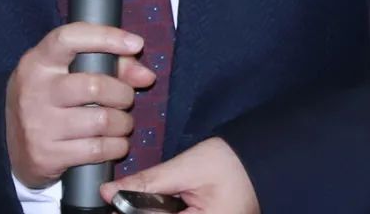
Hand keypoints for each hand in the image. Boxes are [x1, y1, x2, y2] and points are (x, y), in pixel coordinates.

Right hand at [6, 22, 156, 188]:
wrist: (11, 144)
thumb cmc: (48, 98)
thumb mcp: (65, 73)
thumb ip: (108, 65)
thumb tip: (146, 75)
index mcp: (38, 61)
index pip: (70, 38)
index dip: (106, 37)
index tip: (135, 43)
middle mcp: (35, 89)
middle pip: (94, 85)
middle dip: (123, 93)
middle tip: (126, 98)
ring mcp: (38, 124)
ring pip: (101, 120)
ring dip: (123, 123)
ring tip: (122, 122)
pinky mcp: (46, 154)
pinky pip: (97, 150)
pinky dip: (116, 147)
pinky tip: (115, 144)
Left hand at [101, 137, 259, 213]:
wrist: (260, 161)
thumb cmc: (230, 162)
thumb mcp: (185, 168)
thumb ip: (147, 183)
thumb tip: (109, 191)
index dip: (129, 212)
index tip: (113, 200)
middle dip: (141, 211)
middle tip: (127, 194)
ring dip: (152, 211)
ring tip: (158, 193)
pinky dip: (165, 212)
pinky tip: (165, 203)